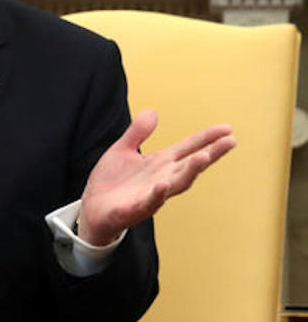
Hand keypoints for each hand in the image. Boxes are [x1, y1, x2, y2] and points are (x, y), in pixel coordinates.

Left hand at [79, 109, 235, 244]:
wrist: (91, 210)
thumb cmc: (111, 182)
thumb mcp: (122, 150)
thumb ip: (137, 133)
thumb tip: (152, 111)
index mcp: (160, 164)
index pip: (189, 148)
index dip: (207, 139)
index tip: (228, 129)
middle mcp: (162, 178)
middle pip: (191, 165)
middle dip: (210, 154)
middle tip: (230, 141)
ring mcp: (151, 195)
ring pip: (177, 184)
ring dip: (190, 171)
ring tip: (203, 157)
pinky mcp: (134, 209)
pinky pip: (149, 202)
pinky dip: (157, 194)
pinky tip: (163, 184)